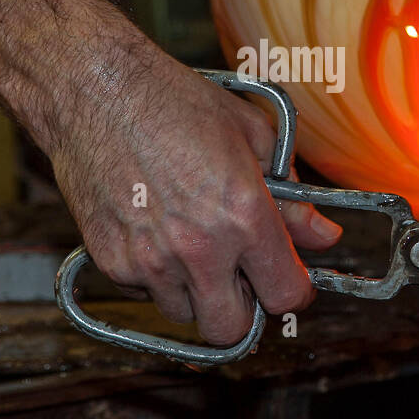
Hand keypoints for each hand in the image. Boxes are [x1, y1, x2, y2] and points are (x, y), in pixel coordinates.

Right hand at [48, 35, 342, 344]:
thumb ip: (292, 198)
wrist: (95, 89)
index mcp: (243, 214)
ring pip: (184, 313)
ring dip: (196, 291)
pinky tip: (156, 230)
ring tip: (192, 242)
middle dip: (243, 310)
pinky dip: (155, 275)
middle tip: (241, 277)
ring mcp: (150, 259)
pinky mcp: (110, 260)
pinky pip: (144, 291)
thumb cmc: (172, 101)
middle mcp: (198, 247)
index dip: (293, 291)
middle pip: (231, 330)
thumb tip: (323, 235)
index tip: (289, 281)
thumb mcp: (251, 136)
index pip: (284, 295)